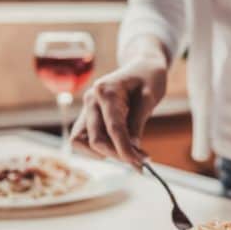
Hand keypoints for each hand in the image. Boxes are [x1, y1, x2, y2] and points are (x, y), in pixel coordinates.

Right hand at [70, 44, 167, 165]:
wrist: (142, 65)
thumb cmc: (148, 77)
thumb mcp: (149, 97)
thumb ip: (138, 123)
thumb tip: (132, 149)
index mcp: (105, 91)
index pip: (113, 128)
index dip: (125, 149)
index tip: (140, 163)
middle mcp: (91, 100)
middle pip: (95, 139)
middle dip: (117, 154)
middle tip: (141, 161)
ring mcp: (87, 108)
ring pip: (81, 142)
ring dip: (103, 153)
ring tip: (128, 153)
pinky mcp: (88, 116)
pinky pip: (83, 138)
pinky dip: (98, 148)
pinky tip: (118, 147)